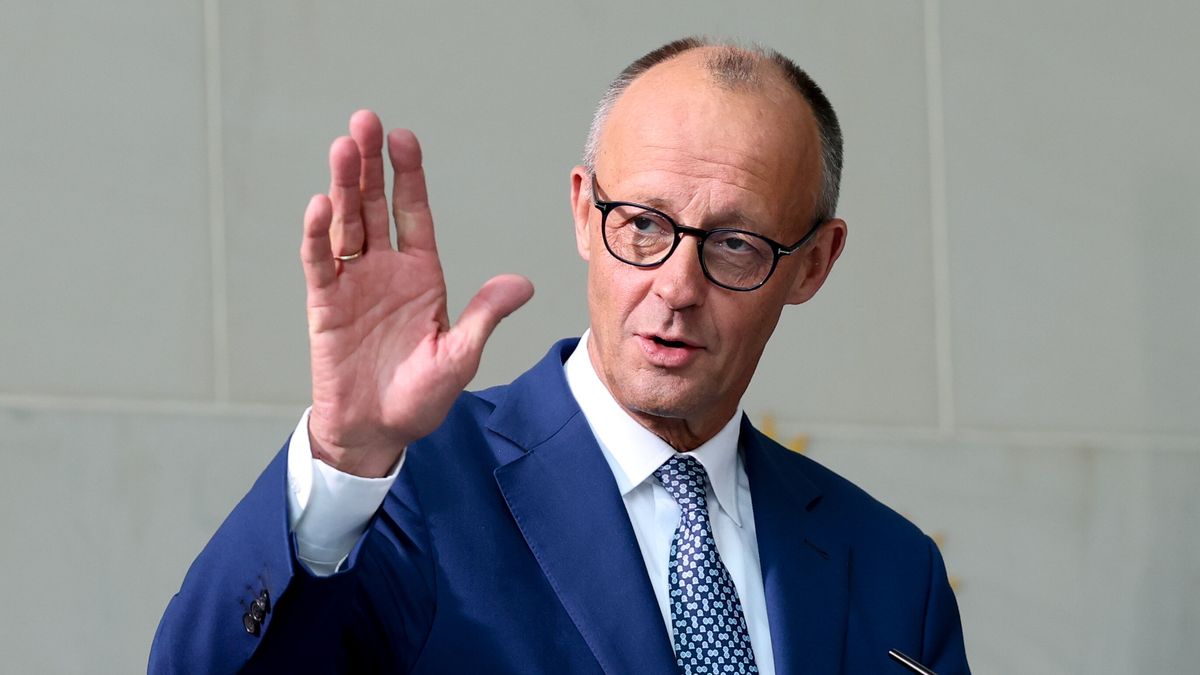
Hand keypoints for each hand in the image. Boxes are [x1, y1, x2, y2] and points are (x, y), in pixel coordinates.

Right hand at [301, 110, 533, 476]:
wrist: (377, 432)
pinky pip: (321, 264)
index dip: (408, 176)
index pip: (414, 214)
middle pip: (375, 207)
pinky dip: (318, 236)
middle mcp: (385, 271)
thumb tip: (522, 284)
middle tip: (364, 122)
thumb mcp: (460, 356)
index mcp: (421, 275)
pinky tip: (320, 206)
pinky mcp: (326, 306)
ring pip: (346, 225)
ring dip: (343, 187)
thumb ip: (484, 316)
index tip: (403, 137)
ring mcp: (353, 285)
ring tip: (343, 148)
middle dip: (370, 165)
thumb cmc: (420, 397)